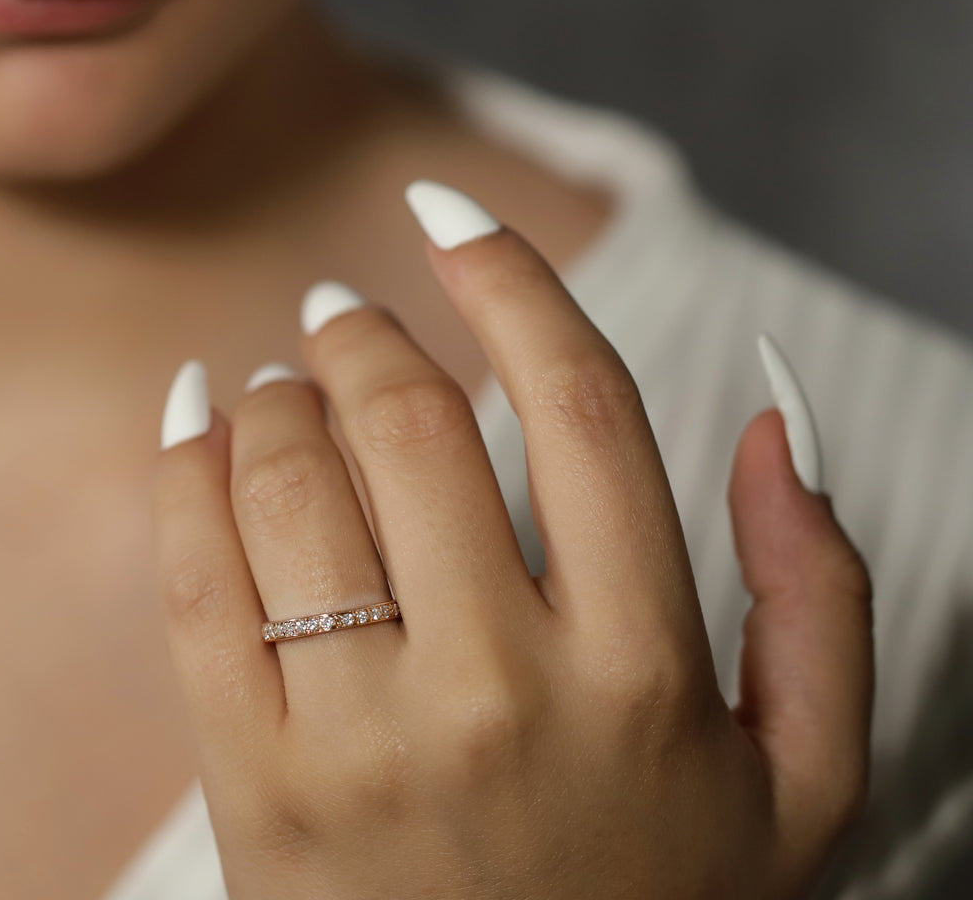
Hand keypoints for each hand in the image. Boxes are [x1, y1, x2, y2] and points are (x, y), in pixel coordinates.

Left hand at [152, 180, 873, 899]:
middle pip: (415, 423)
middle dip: (363, 331)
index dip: (509, 278)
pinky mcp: (256, 790)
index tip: (445, 208)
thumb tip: (772, 413)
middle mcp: (504, 692)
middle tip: (341, 310)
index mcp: (643, 670)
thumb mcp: (800, 781)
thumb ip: (815, 593)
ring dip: (276, 394)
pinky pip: (196, 583)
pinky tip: (194, 417)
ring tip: (280, 380)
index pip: (582, 406)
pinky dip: (183, 469)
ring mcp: (367, 743)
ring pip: (294, 484)